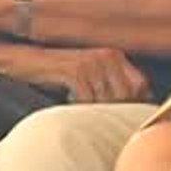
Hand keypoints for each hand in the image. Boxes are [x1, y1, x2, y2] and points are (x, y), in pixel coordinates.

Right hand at [23, 46, 149, 103]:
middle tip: (97, 114)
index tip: (124, 115)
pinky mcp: (77, 70)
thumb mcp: (91, 74)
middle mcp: (107, 55)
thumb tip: (136, 108)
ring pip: (107, 99)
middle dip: (115, 109)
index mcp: (115, 55)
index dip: (135, 102)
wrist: (29, 62)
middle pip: (126, 94)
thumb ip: (112, 85)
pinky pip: (88, 100)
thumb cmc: (60, 73)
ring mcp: (92, 62)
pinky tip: (70, 101)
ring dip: (95, 110)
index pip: (141, 84)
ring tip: (81, 106)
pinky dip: (80, 107)